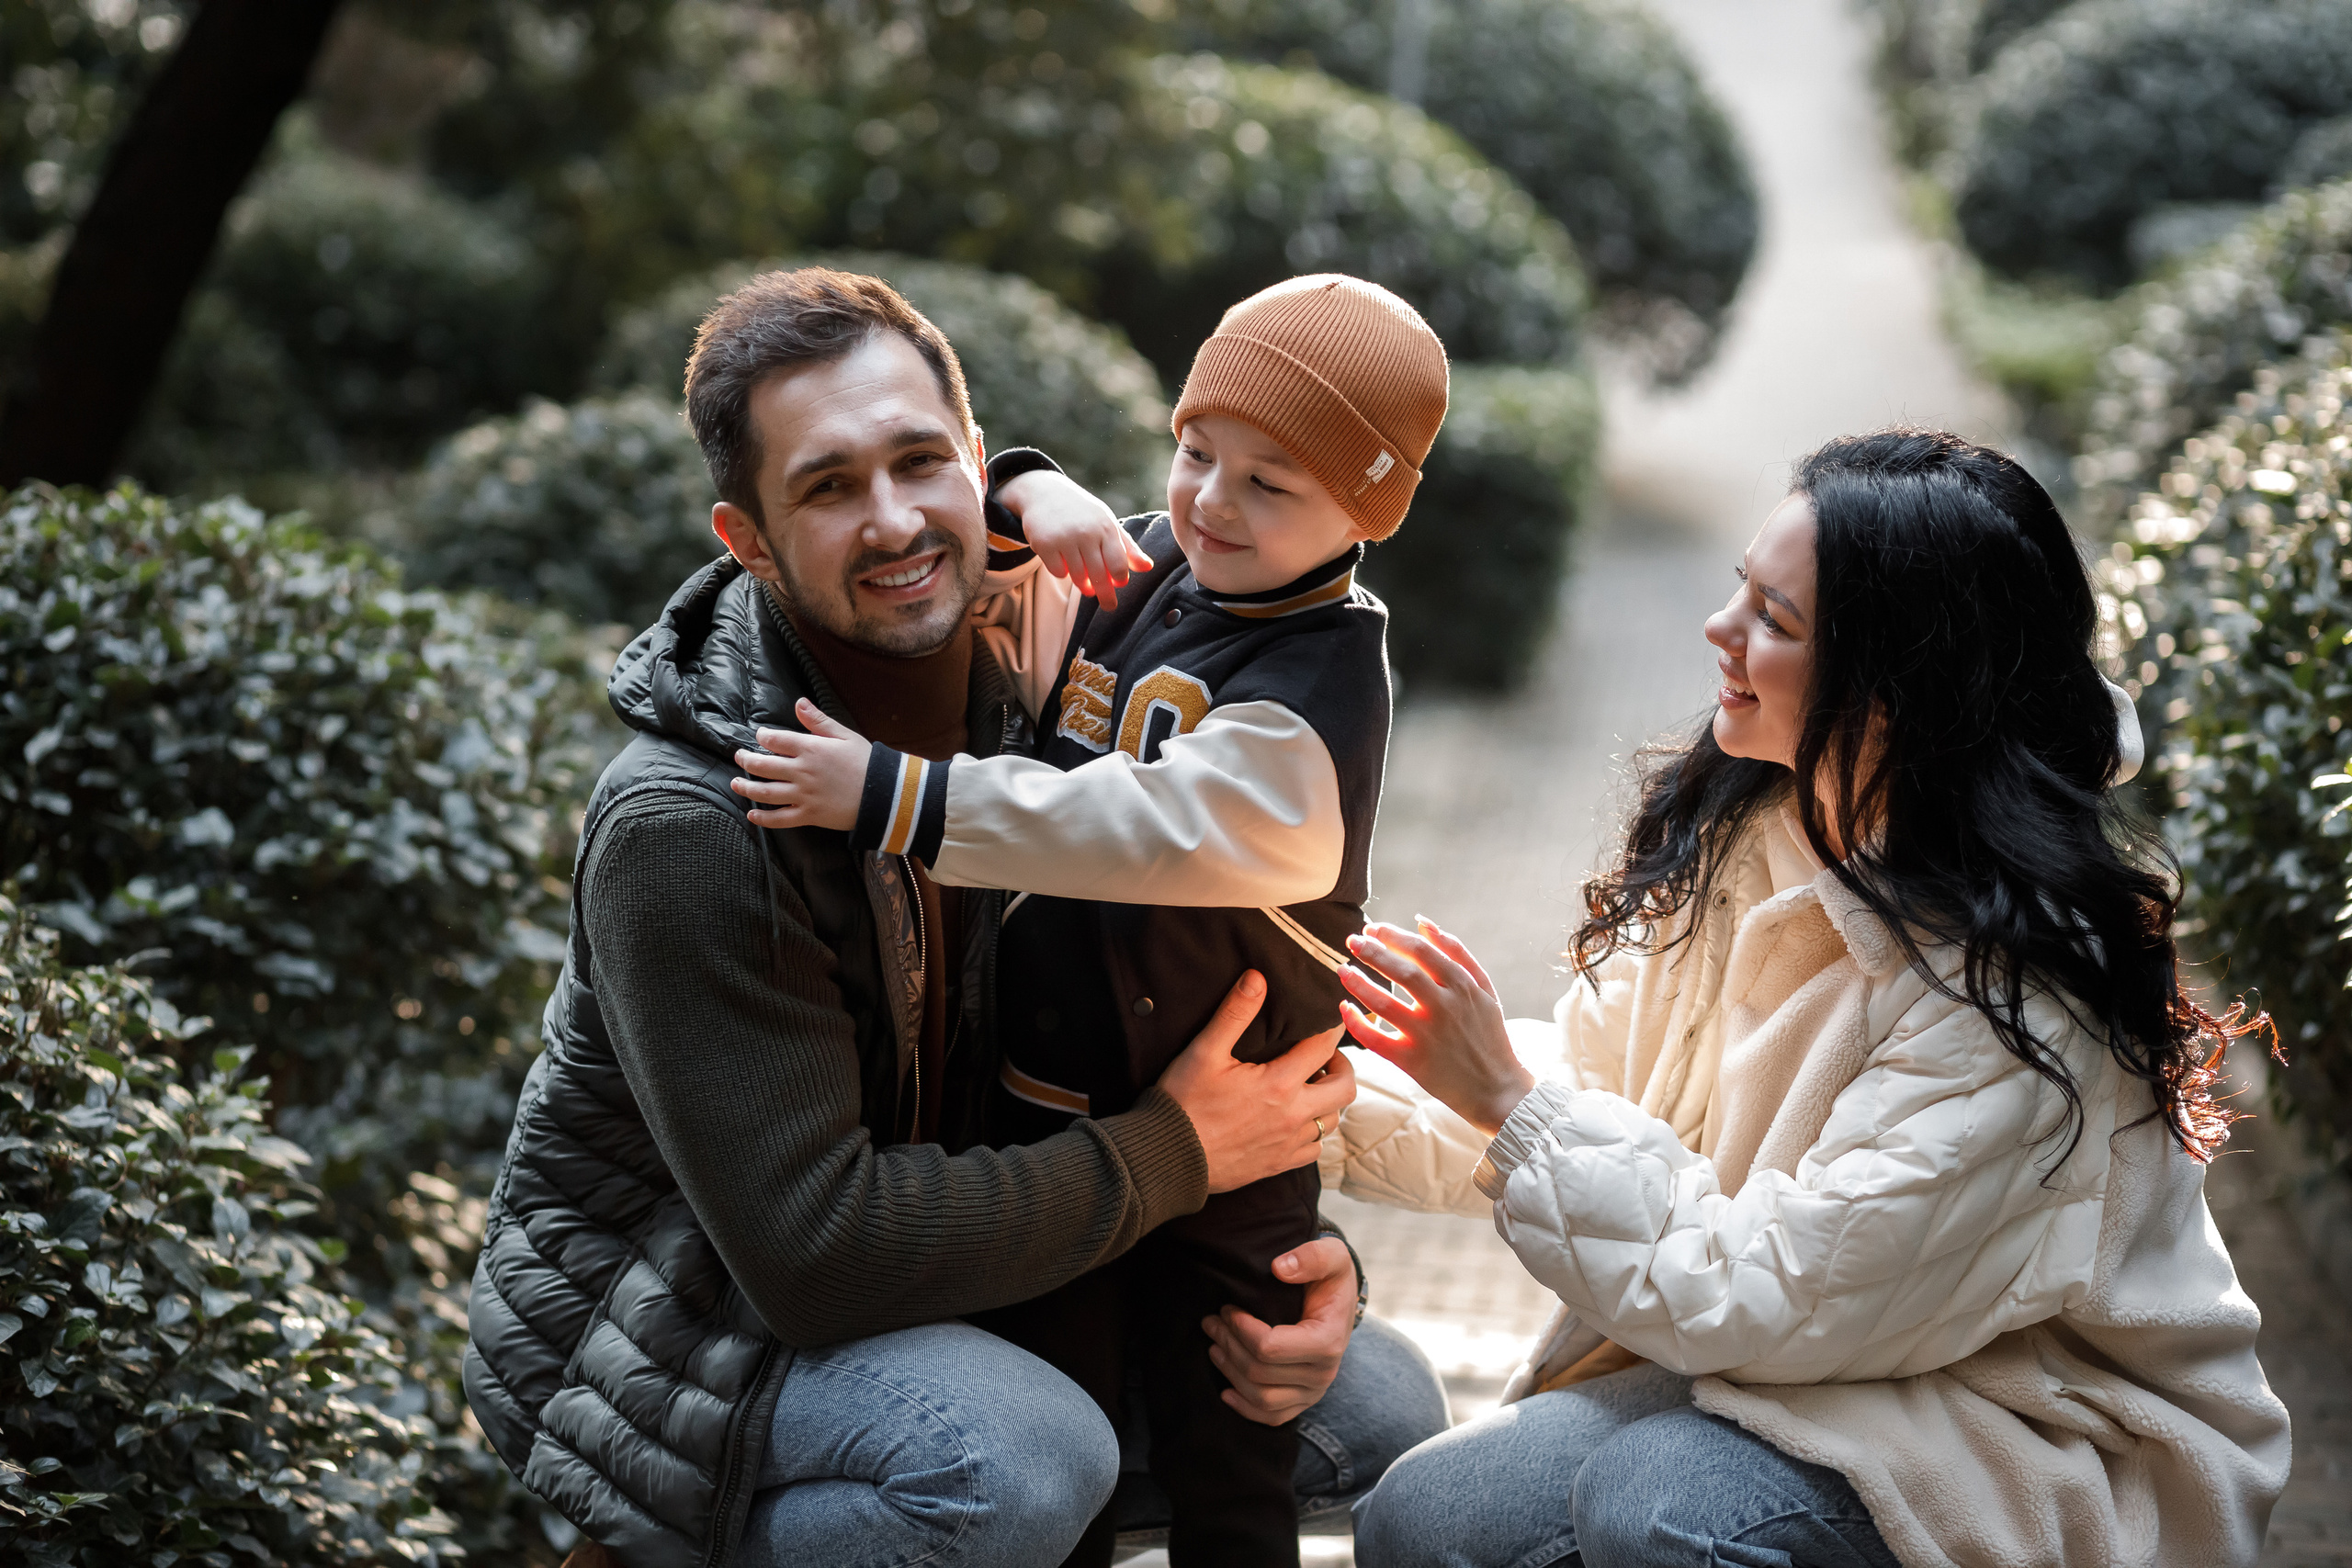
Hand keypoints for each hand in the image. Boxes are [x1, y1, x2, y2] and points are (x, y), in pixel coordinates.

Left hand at [730, 698, 871, 830]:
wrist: (884, 795)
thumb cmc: (866, 762)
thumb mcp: (845, 735)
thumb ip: (818, 721)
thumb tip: (799, 703)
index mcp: (811, 749)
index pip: (776, 740)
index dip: (763, 737)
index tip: (759, 736)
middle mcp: (802, 772)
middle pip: (764, 765)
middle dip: (747, 760)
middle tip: (739, 757)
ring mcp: (803, 795)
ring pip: (766, 792)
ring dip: (746, 787)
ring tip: (736, 783)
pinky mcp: (809, 815)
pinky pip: (780, 819)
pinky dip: (764, 818)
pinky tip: (753, 814)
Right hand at [998, 468, 1152, 609]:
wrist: (1044, 492)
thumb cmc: (1082, 512)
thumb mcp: (1106, 523)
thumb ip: (1127, 547)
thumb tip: (1148, 568)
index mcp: (1106, 527)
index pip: (1119, 564)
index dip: (1120, 579)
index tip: (1119, 584)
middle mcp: (1086, 532)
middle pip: (1100, 575)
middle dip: (1106, 594)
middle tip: (1109, 606)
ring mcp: (1065, 538)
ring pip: (1078, 577)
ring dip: (1084, 585)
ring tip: (1086, 585)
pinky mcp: (1045, 543)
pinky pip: (1058, 572)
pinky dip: (1062, 572)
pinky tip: (1062, 562)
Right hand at [1158, 970, 1355, 1193]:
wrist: (1169, 1157)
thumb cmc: (1184, 1102)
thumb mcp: (1204, 1052)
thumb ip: (1234, 1013)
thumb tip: (1257, 978)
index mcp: (1279, 1084)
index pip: (1324, 1047)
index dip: (1333, 1027)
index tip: (1334, 1017)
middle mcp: (1293, 1116)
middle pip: (1345, 1089)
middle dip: (1342, 1066)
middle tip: (1323, 1056)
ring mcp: (1288, 1144)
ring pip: (1332, 1121)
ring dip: (1328, 1100)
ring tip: (1309, 1086)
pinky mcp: (1278, 1164)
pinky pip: (1314, 1149)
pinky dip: (1313, 1132)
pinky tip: (1295, 1120)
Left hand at [1204, 1236, 1356, 1424]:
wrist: (1342, 1302)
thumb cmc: (1331, 1278)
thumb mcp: (1332, 1255)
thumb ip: (1311, 1256)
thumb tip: (1279, 1269)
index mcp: (1328, 1341)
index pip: (1270, 1347)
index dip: (1240, 1328)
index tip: (1227, 1308)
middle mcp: (1323, 1374)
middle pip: (1259, 1371)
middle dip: (1228, 1344)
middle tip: (1211, 1321)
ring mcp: (1313, 1393)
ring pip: (1260, 1397)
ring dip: (1230, 1372)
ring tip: (1214, 1344)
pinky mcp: (1303, 1402)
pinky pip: (1272, 1417)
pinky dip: (1245, 1408)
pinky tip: (1225, 1390)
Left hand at [1339, 919, 1533, 1136]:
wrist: (1495, 1088)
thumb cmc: (1488, 1034)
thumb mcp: (1484, 989)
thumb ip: (1457, 953)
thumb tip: (1423, 923)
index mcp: (1462, 987)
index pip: (1420, 950)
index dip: (1391, 936)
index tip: (1373, 929)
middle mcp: (1444, 1008)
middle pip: (1401, 971)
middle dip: (1372, 952)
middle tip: (1352, 940)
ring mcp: (1426, 1036)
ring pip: (1383, 1003)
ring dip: (1358, 983)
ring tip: (1342, 969)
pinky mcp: (1412, 1062)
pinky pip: (1376, 1039)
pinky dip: (1356, 1023)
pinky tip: (1343, 1007)